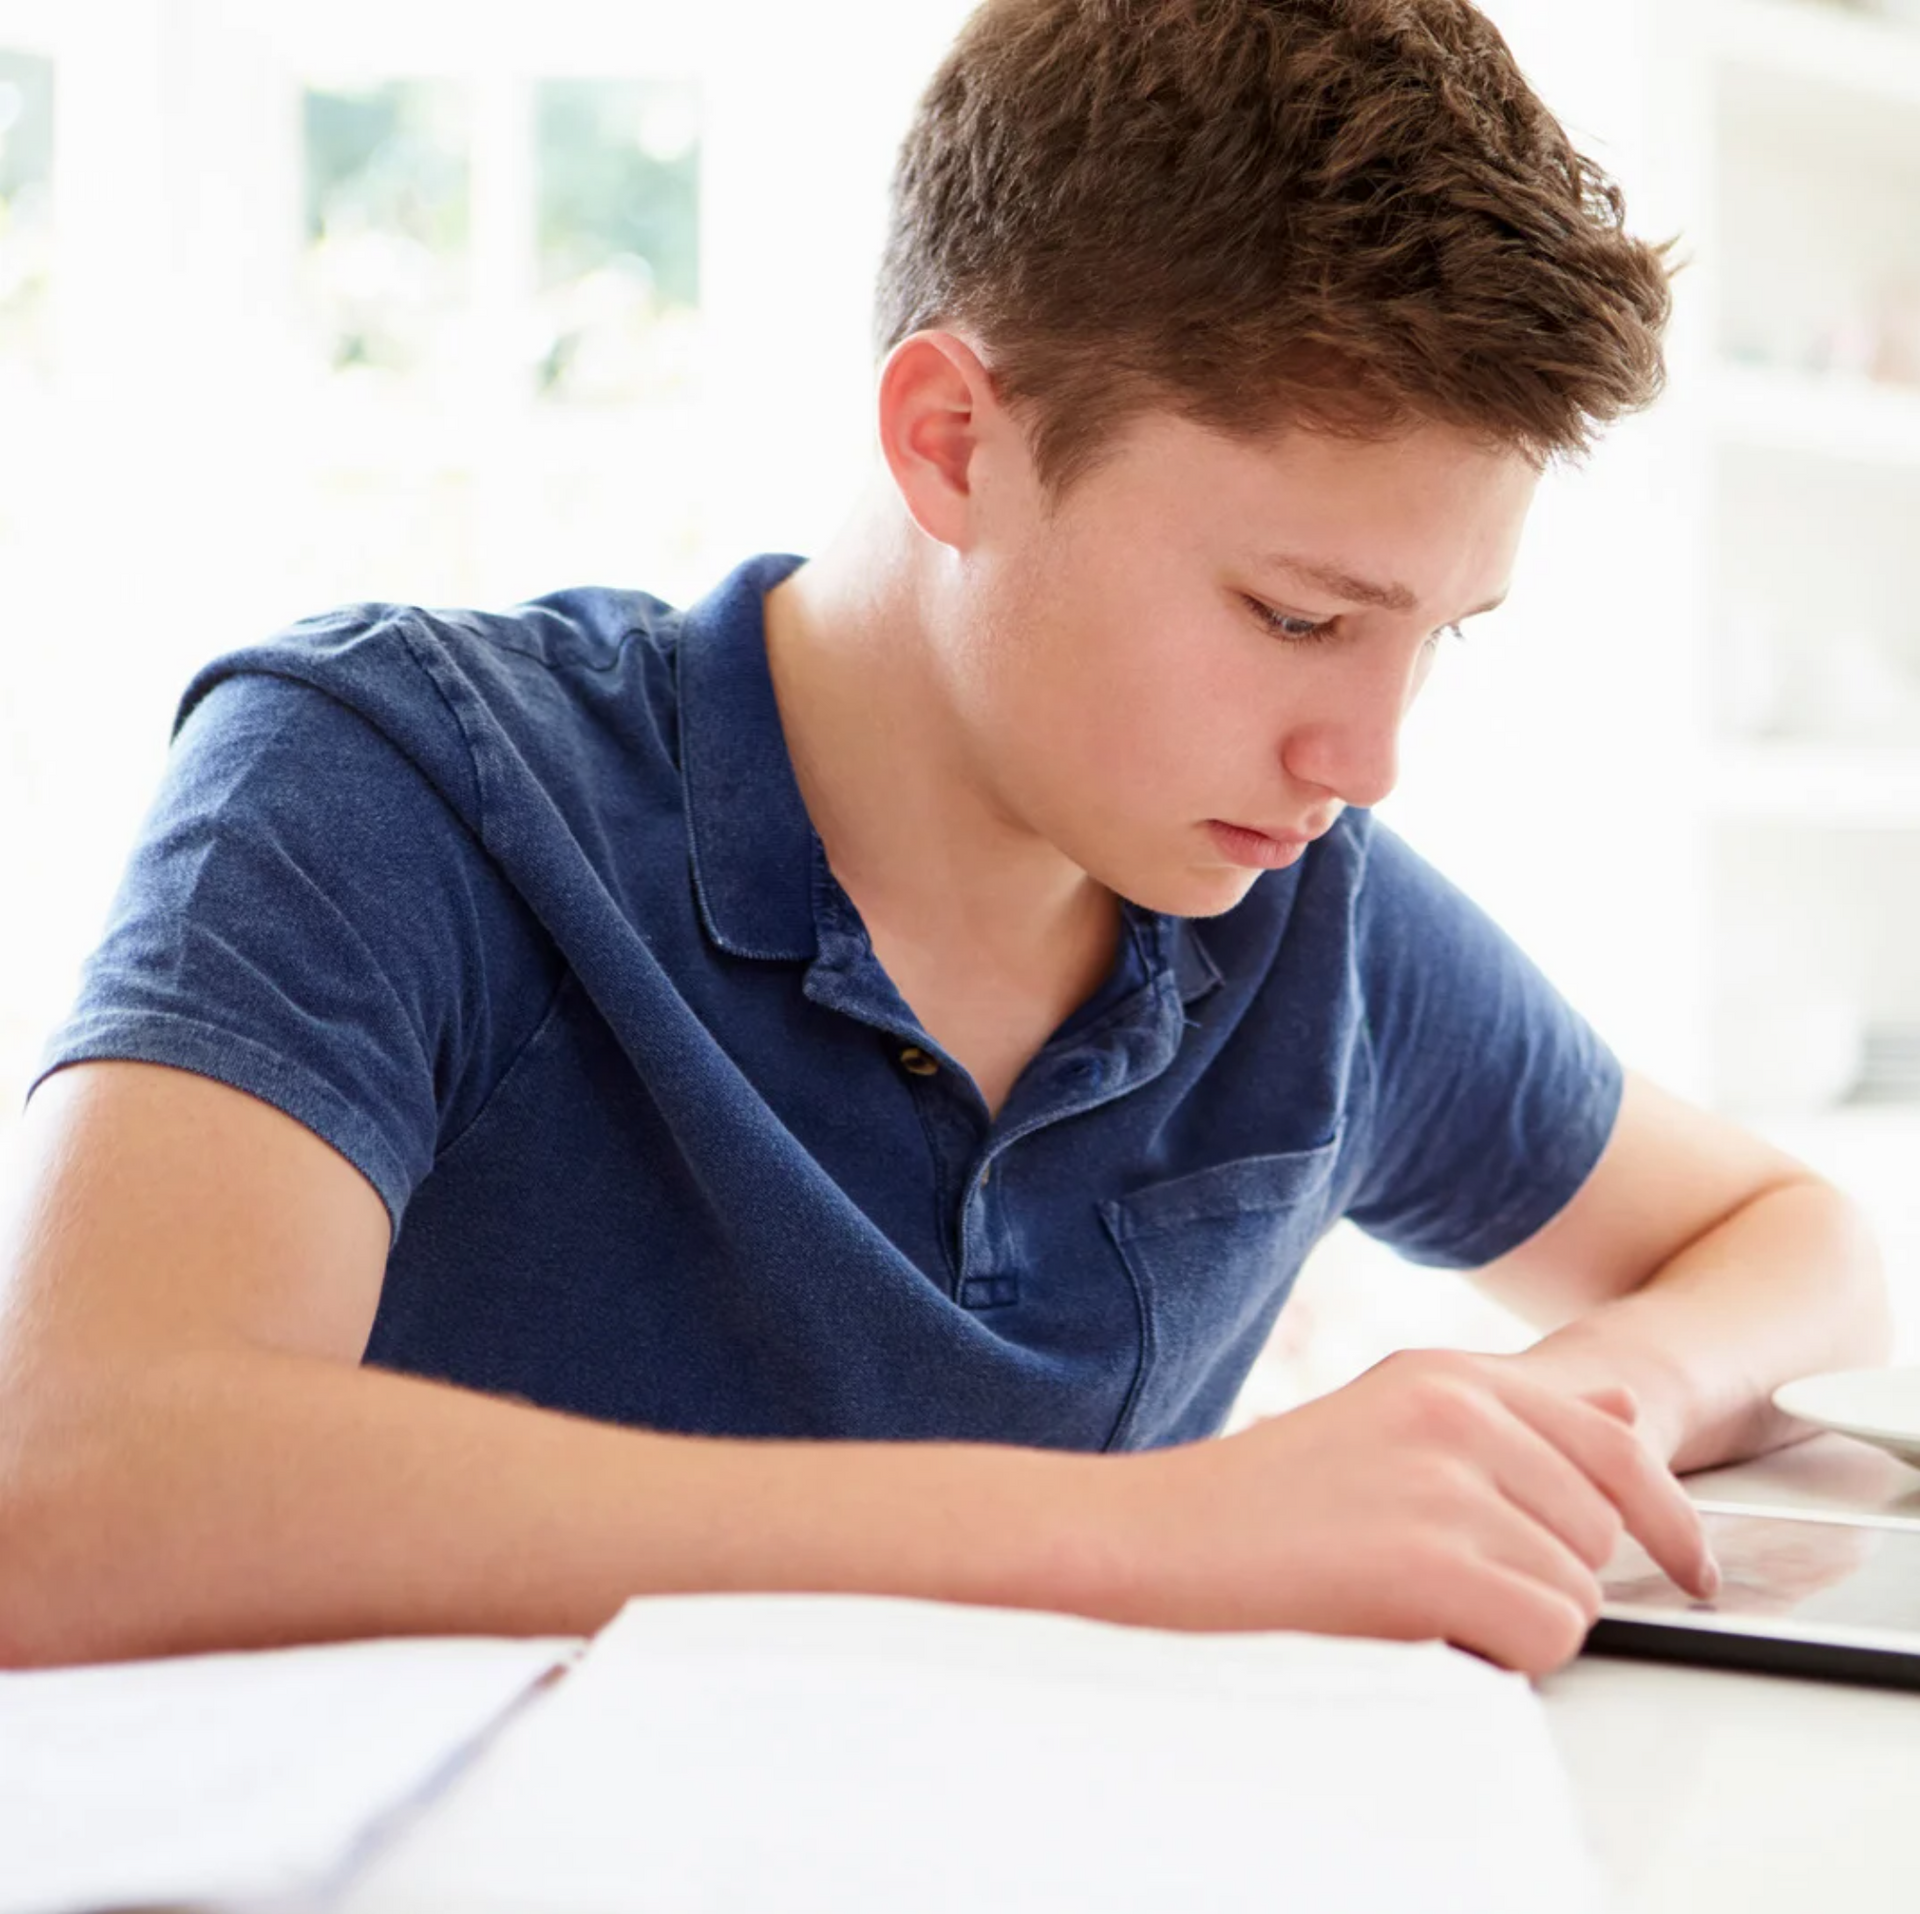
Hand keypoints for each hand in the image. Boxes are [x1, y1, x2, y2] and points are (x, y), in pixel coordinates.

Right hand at [1098, 1347, 1720, 1676]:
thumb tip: (1627, 1406)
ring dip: (1518, 1621)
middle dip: (1550, 1577)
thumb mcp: (1393, 1422)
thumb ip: (1517, 1416)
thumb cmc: (1259, 1502)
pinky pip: (1546, 1635)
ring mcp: (1445, 1481)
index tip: (1692, 1567)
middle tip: (1454, 1589)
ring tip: (1416, 1604)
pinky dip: (1503, 1658)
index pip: (1617, 1439)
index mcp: (1447, 1375)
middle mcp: (1458, 1411)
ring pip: (1578, 1591)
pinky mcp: (1429, 1558)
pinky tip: (1421, 1632)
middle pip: (1602, 1530)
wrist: (1151, 1542)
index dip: (1669, 1517)